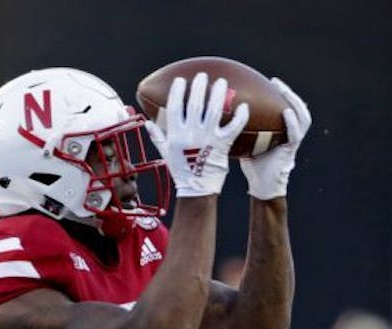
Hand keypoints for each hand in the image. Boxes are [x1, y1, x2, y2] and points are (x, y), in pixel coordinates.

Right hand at [145, 73, 249, 198]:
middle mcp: (191, 134)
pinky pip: (233, 128)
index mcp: (175, 134)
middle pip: (194, 105)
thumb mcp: (166, 153)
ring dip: (218, 94)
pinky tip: (243, 106)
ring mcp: (207, 139)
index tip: (181, 80)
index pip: (174, 107)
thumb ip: (158, 136)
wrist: (197, 190)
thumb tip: (147, 123)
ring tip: (222, 82)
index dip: (177, 92)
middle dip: (198, 87)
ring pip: (213, 111)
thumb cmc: (181, 171)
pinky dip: (240, 117)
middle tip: (203, 75)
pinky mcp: (222, 145)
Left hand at [240, 78, 311, 200]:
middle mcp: (289, 134)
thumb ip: (241, 129)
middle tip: (276, 82)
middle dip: (288, 93)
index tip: (268, 82)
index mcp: (281, 131)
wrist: (263, 187)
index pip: (284, 109)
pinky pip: (295, 134)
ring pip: (302, 118)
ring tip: (284, 92)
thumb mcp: (246, 143)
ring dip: (295, 103)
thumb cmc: (252, 166)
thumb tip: (219, 113)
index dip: (280, 95)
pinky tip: (286, 112)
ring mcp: (293, 142)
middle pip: (296, 108)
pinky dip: (292, 122)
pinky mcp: (291, 151)